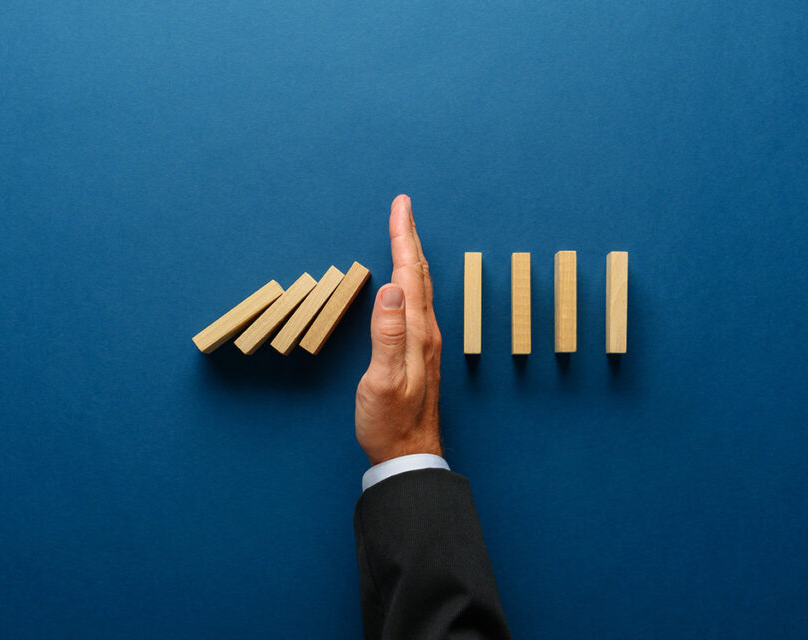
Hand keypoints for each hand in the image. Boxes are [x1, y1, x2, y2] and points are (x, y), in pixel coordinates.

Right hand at [355, 195, 442, 464]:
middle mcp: (425, 332)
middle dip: (408, 237)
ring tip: (404, 234)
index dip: (403, 237)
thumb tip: (391, 288)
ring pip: (419, 287)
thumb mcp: (383, 380)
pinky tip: (406, 283)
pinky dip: (410, 280)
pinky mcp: (418, 352)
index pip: (408, 274)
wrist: (407, 454)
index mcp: (416, 332)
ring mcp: (424, 342)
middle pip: (417, 274)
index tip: (400, 206)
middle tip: (402, 208)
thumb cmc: (390, 422)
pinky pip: (416, 303)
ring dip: (410, 256)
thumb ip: (387, 335)